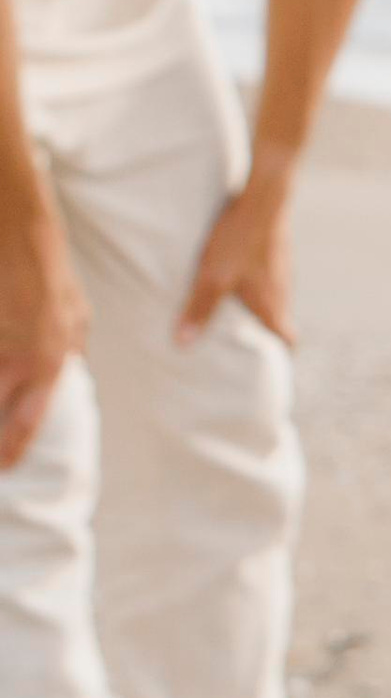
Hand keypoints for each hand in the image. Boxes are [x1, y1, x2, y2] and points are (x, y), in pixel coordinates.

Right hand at [0, 190, 88, 468]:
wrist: (19, 227)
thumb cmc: (50, 270)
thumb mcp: (76, 314)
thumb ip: (71, 350)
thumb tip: (72, 370)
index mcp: (49, 363)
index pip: (27, 422)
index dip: (11, 450)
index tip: (4, 469)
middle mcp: (18, 359)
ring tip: (3, 411)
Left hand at [177, 165, 293, 347]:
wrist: (262, 195)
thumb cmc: (237, 240)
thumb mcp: (211, 277)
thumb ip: (198, 310)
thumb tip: (183, 344)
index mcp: (271, 304)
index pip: (287, 339)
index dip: (280, 351)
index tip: (269, 357)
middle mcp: (282, 288)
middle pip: (280, 317)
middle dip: (264, 327)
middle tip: (244, 332)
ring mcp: (282, 266)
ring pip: (275, 292)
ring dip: (260, 300)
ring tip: (235, 300)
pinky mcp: (277, 245)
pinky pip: (270, 269)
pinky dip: (257, 275)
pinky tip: (237, 263)